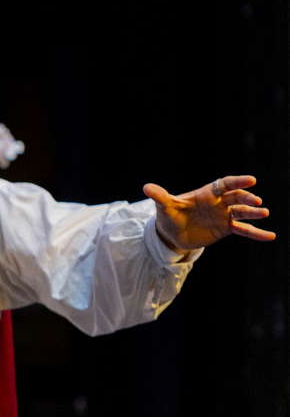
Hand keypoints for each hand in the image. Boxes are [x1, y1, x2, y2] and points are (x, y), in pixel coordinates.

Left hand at [143, 175, 275, 251]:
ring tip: (264, 213)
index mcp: (206, 194)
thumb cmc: (169, 215)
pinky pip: (244, 231)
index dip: (237, 182)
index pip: (224, 185)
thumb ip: (160, 196)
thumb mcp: (164, 207)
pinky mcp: (226, 230)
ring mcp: (224, 216)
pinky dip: (256, 233)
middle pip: (236, 198)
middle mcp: (218, 203)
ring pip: (242, 213)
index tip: (251, 180)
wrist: (171, 234)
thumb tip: (146, 187)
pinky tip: (271, 236)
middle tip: (256, 202)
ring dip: (253, 213)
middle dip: (246, 199)